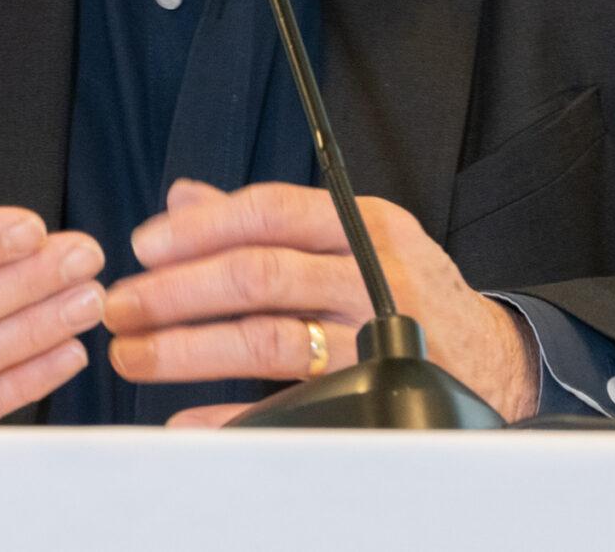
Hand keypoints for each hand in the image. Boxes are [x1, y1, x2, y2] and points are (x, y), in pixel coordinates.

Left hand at [102, 179, 539, 426]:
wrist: (493, 357)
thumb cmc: (407, 288)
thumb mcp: (352, 235)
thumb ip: (270, 217)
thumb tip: (182, 195)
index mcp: (362, 223)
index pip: (269, 212)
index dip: (199, 228)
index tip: (142, 247)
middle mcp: (373, 273)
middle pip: (258, 275)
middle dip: (176, 291)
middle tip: (120, 307)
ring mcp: (376, 337)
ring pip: (266, 339)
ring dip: (188, 349)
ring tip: (134, 356)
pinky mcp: (375, 394)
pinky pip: (289, 406)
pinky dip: (232, 415)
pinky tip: (188, 419)